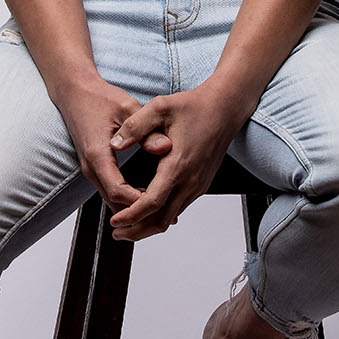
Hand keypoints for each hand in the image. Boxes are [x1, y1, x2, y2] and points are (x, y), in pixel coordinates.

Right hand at [56, 75, 171, 212]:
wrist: (75, 92)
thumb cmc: (99, 98)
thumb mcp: (127, 108)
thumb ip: (146, 130)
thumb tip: (166, 147)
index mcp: (98, 155)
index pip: (118, 191)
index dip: (139, 202)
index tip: (162, 202)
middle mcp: (91, 167)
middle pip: (114, 203)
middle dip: (139, 212)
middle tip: (168, 214)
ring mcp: (90, 169)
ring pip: (111, 199)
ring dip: (134, 207)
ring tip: (162, 209)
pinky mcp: (94, 167)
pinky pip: (110, 190)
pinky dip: (127, 197)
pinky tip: (147, 194)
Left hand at [107, 84, 242, 240]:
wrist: (224, 108)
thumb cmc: (194, 106)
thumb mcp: (159, 108)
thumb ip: (135, 126)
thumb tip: (115, 144)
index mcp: (177, 165)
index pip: (152, 203)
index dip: (131, 216)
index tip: (114, 221)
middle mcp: (190, 181)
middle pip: (161, 220)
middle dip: (137, 230)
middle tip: (116, 232)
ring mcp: (198, 185)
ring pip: (171, 217)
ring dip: (148, 224)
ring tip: (127, 224)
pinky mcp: (201, 184)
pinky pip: (179, 206)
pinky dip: (161, 214)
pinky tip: (147, 208)